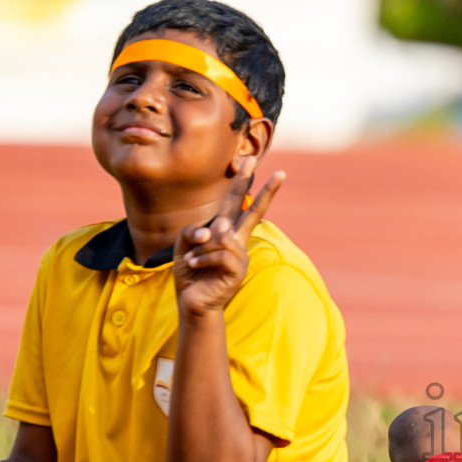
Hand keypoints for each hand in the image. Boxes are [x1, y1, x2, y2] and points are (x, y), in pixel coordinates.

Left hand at [173, 161, 285, 318]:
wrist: (192, 302)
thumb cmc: (190, 272)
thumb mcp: (183, 245)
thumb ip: (194, 230)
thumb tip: (218, 229)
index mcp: (226, 231)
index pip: (238, 203)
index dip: (245, 182)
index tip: (252, 160)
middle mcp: (237, 241)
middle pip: (253, 211)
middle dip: (266, 190)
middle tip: (278, 169)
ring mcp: (240, 256)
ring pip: (222, 236)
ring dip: (201, 247)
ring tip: (192, 259)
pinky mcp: (237, 271)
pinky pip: (220, 253)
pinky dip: (202, 257)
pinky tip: (194, 264)